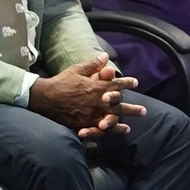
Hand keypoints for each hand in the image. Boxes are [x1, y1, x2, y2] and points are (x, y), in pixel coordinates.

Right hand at [29, 55, 144, 138]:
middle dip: (132, 108)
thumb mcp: (77, 70)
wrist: (45, 98)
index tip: (135, 83)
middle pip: (119, 106)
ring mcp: (91, 115)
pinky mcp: (83, 124)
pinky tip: (112, 133)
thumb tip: (105, 56)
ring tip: (129, 127)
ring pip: (111, 120)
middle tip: (144, 111)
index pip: (117, 85)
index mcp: (96, 87)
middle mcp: (97, 102)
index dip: (127, 83)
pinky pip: (98, 130)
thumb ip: (93, 64)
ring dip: (122, 124)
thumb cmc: (61, 82)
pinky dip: (107, 131)